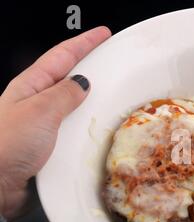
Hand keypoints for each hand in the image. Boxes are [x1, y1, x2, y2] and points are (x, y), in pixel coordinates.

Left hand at [0, 26, 110, 219]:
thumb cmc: (9, 145)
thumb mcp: (40, 111)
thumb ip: (64, 94)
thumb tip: (83, 83)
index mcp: (31, 86)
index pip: (61, 56)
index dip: (84, 42)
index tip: (103, 33)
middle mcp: (37, 103)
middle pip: (68, 78)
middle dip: (90, 67)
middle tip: (112, 63)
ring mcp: (44, 125)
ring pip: (74, 106)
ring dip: (92, 100)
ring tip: (113, 95)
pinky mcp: (51, 146)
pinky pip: (75, 130)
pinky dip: (88, 126)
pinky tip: (100, 128)